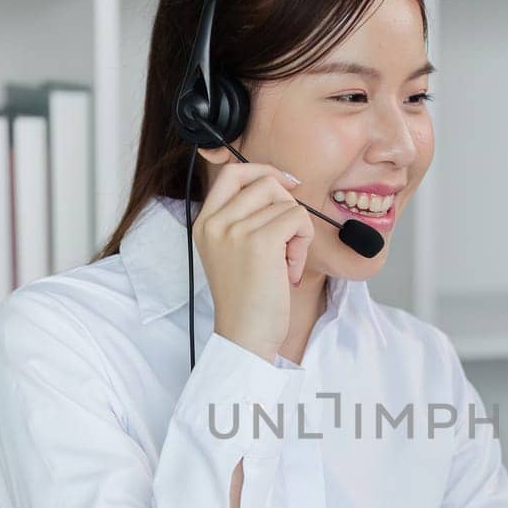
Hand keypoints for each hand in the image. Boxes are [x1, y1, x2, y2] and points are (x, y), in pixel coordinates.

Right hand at [194, 162, 314, 362]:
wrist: (244, 335)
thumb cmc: (247, 299)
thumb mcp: (233, 251)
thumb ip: (245, 218)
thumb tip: (282, 184)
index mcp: (205, 222)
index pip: (233, 172)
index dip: (264, 172)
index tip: (286, 186)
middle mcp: (215, 222)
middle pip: (265, 183)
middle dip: (287, 207)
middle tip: (287, 241)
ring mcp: (234, 230)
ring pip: (286, 203)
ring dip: (297, 233)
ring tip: (284, 263)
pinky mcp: (260, 242)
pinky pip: (298, 218)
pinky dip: (303, 242)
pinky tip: (289, 269)